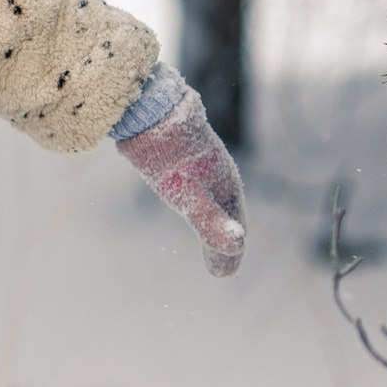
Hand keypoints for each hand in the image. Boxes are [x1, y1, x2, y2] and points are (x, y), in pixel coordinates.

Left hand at [117, 89, 246, 276]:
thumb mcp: (191, 194)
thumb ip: (211, 222)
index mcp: (226, 186)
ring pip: (210, 199)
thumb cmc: (171, 156)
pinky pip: (192, 186)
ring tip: (209, 238)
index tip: (225, 274)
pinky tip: (184, 201)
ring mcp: (198, 167)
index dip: (231, 251)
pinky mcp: (178, 159)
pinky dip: (193, 202)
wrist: (149, 112)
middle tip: (221, 267)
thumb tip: (237, 247)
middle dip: (224, 238)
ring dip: (211, 221)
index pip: (234, 227)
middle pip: (225, 215)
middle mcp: (216, 176)